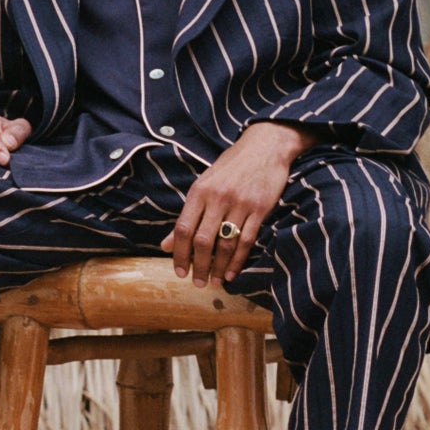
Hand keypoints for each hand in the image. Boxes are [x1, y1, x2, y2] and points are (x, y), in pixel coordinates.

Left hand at [161, 123, 315, 287]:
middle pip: (203, 240)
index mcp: (199, 191)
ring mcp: (240, 204)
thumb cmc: (231, 166)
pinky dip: (238, 260)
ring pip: (225, 244)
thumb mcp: (204, 184)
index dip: (179, 254)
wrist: (264, 146)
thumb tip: (166, 244)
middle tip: (197, 282)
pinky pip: (246, 240)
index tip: (179, 271)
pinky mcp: (260, 208)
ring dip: (219, 267)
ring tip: (215, 282)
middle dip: (199, 266)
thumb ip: (187, 215)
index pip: (183, 228)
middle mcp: (217, 198)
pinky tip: (232, 273)